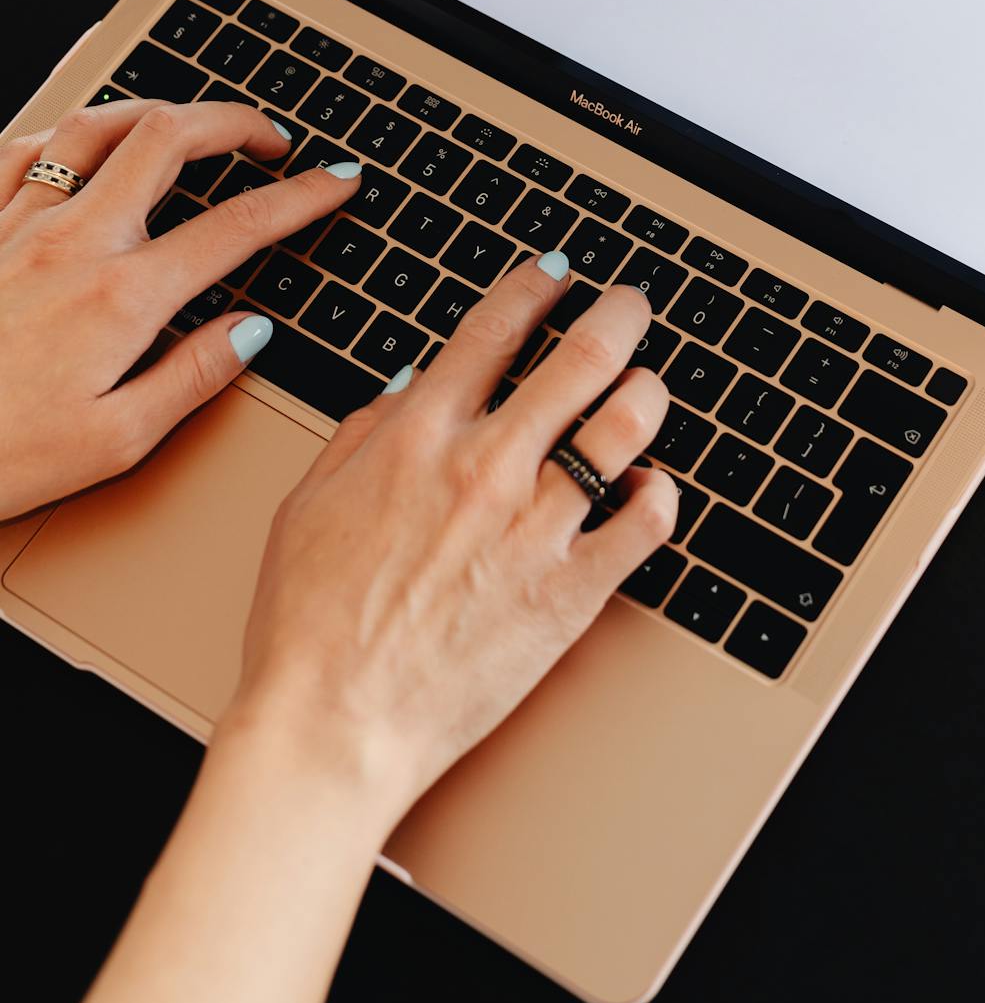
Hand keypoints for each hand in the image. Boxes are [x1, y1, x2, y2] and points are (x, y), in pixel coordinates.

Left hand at [0, 98, 360, 519]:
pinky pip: (21, 147)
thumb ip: (193, 377)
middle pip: (170, 137)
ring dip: (156, 109)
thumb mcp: (116, 443)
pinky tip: (81, 142)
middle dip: (235, 121)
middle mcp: (72, 242)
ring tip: (187, 122)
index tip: (335, 182)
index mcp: (122, 296)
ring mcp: (17, 224)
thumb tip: (250, 331)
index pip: (239, 225)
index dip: (302, 196)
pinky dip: (64, 131)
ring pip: (96, 124)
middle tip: (269, 138)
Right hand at [219, 260, 676, 840]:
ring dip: (645, 394)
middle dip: (617, 316)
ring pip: (626, 427)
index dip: (534, 287)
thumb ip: (362, 433)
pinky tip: (649, 485)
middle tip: (629, 305)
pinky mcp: (572, 593)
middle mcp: (487, 469)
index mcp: (419, 437)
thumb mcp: (307, 504)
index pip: (494, 330)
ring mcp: (536, 529)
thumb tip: (405, 387)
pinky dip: (659, 492)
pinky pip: (646, 522)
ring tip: (645, 389)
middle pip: (581, 359)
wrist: (332, 728)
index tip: (554, 274)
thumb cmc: (309, 628)